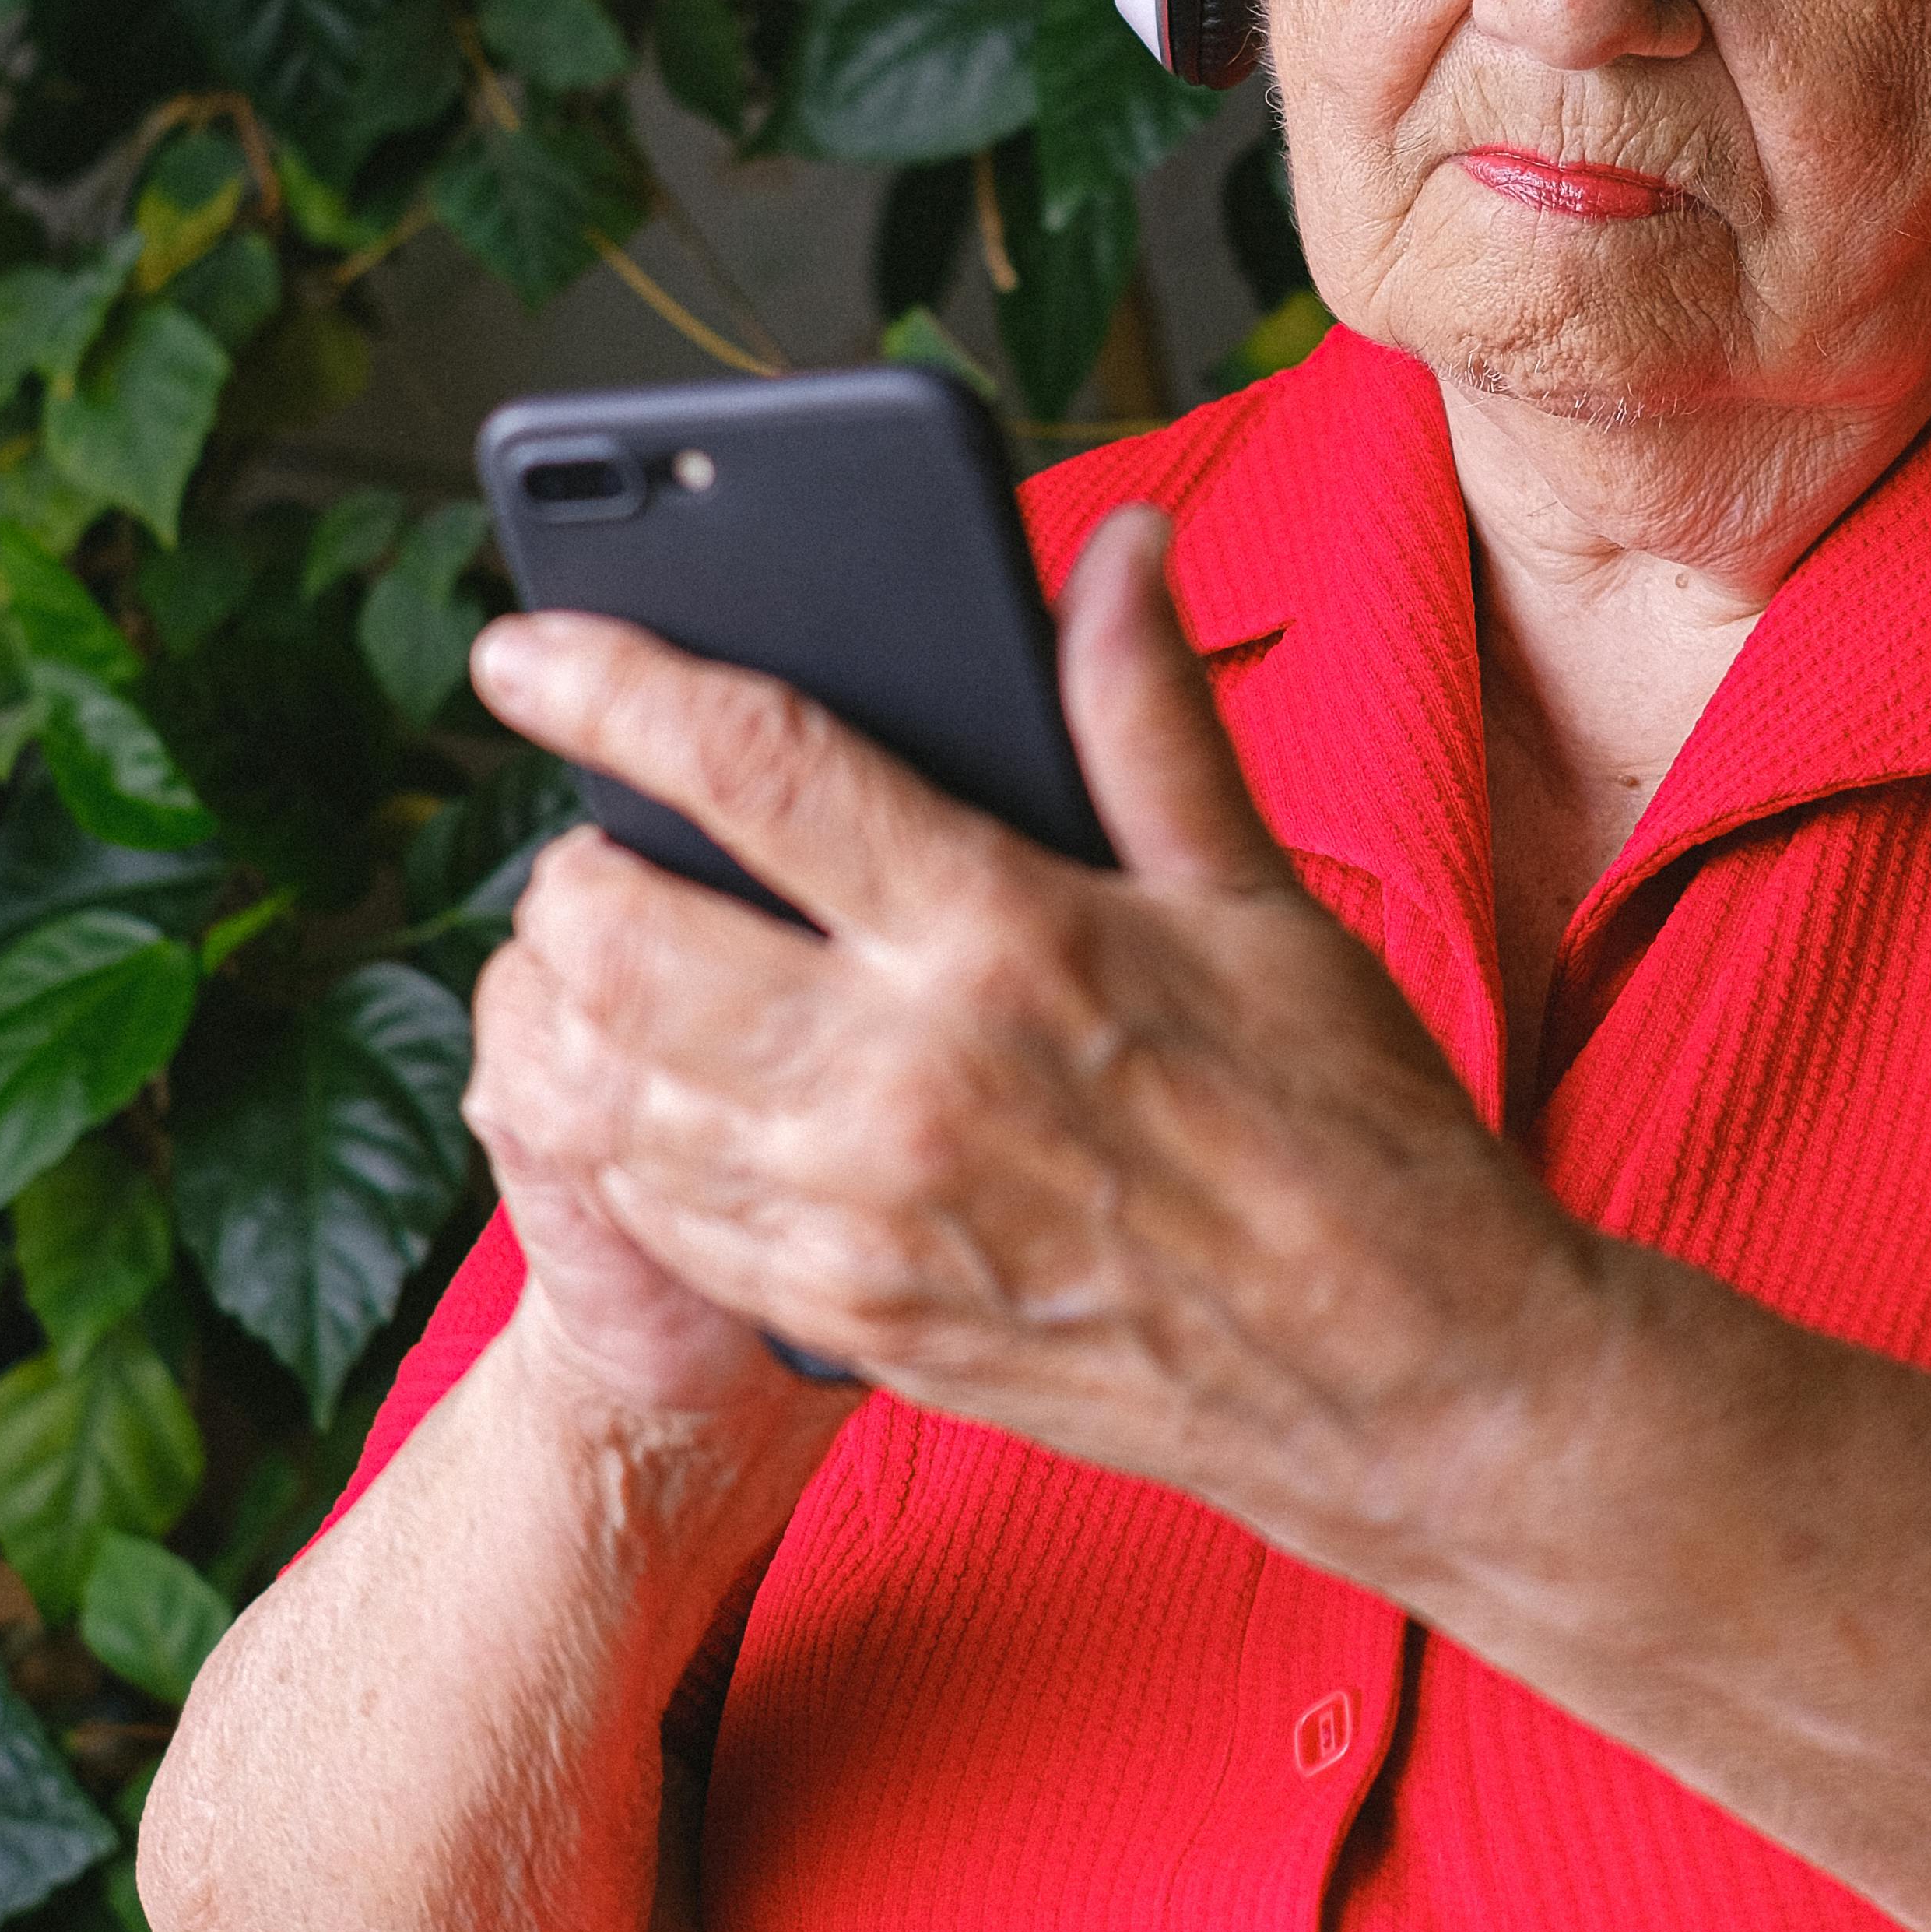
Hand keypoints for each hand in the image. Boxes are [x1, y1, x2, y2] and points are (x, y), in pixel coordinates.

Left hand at [462, 506, 1581, 1550]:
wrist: (1403, 1382)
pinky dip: (623, 1136)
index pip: (747, 764)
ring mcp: (863, 1217)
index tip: (527, 650)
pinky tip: (663, 1090)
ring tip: (613, 951)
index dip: (609, 685)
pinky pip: (657, 1212)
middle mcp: (904, 1080)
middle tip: (599, 830)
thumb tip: (1119, 549)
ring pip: (604, 1083)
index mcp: (1005, 934)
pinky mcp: (854, 1319)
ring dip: (573, 1005)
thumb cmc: (1350, 1131)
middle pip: (617, 935)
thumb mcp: (1259, 898)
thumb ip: (1148, 717)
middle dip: (570, 861)